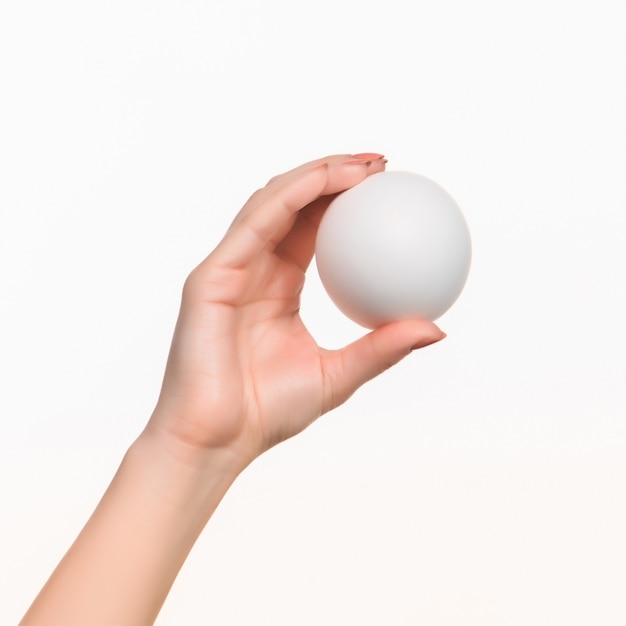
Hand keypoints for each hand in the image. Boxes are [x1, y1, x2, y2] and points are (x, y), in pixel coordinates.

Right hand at [148, 154, 444, 467]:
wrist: (217, 440)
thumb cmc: (268, 413)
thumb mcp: (339, 374)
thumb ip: (382, 347)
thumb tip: (436, 328)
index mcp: (277, 285)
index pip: (313, 228)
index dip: (346, 201)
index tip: (390, 187)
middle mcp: (253, 268)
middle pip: (293, 203)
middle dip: (335, 174)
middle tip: (382, 165)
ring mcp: (229, 268)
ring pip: (272, 201)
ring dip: (316, 174)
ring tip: (363, 166)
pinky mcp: (210, 275)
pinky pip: (255, 222)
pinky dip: (292, 195)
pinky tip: (328, 182)